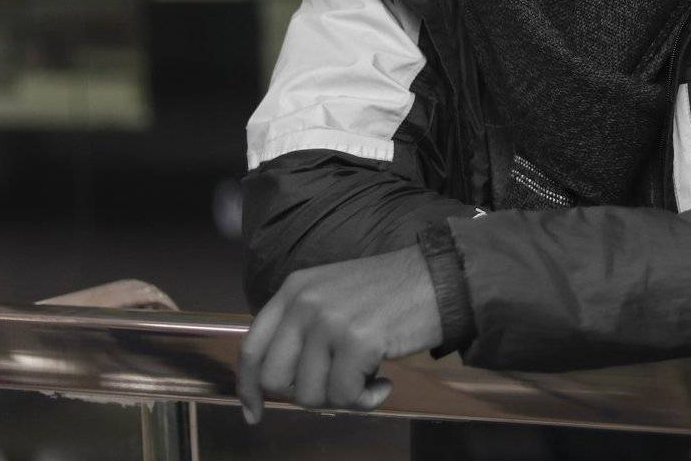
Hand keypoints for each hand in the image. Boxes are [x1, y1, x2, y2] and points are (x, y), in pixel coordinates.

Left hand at [237, 245, 442, 423]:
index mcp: (295, 289)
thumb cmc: (393, 293)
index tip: (254, 412)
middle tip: (340, 385)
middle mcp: (305, 302)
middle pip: (277, 379)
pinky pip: (346, 397)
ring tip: (369, 378)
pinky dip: (367, 400)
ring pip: (310, 394)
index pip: (253, 348)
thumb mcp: (334, 295)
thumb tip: (284, 380)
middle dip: (308, 394)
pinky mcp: (356, 341)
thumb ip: (304, 326)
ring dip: (342, 398)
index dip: (249, 387)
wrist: (441, 278)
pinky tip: (384, 382)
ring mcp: (329, 321)